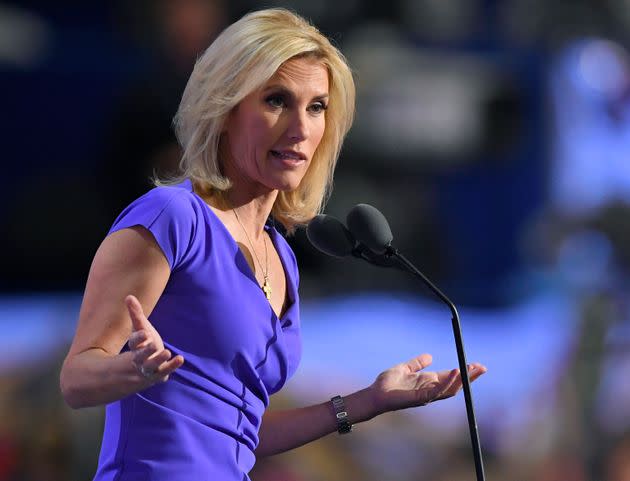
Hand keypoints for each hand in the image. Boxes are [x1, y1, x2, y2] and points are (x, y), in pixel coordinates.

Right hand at [125, 295, 184, 383]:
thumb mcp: (140, 328)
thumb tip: (129, 296)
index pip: (133, 342)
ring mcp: (148, 368)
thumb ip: (136, 314)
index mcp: (134, 346)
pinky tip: (180, 358)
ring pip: (151, 366)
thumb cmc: (143, 343)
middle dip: (146, 351)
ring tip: (167, 352)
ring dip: (158, 360)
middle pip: (140, 356)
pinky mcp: (158, 374)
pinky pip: (165, 371)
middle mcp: (139, 358)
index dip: (138, 338)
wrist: (143, 368)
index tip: (144, 333)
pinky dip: (172, 366)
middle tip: (153, 344)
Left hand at [368, 353, 485, 414]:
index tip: (476, 364)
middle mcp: (431, 390)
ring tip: (471, 368)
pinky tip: (455, 372)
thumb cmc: (388, 383)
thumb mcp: (405, 368)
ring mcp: (427, 395)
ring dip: (462, 379)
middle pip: (456, 384)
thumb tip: (429, 356)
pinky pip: (438, 391)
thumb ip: (417, 363)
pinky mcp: (420, 398)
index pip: (451, 377)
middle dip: (469, 377)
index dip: (464, 371)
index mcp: (428, 382)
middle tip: (482, 368)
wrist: (375, 394)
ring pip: (450, 389)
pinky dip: (448, 382)